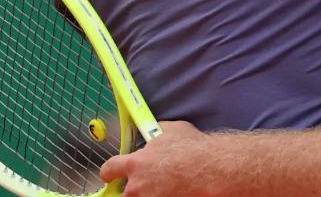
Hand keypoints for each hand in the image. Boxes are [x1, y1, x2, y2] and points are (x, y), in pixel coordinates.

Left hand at [100, 121, 229, 196]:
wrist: (212, 169)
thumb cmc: (193, 149)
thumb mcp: (174, 130)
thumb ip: (158, 132)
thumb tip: (156, 130)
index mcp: (135, 163)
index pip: (109, 169)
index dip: (109, 172)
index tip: (110, 176)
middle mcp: (136, 186)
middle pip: (125, 192)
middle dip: (135, 189)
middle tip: (150, 185)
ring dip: (150, 195)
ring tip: (167, 189)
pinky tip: (176, 192)